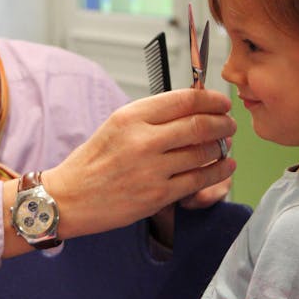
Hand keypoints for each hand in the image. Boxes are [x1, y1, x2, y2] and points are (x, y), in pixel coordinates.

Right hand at [46, 89, 235, 237]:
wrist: (68, 199)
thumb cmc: (92, 163)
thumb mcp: (115, 127)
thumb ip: (151, 117)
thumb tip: (191, 109)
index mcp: (130, 117)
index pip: (184, 99)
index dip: (211, 100)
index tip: (221, 102)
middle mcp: (142, 140)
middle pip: (200, 124)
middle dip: (223, 123)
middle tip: (229, 124)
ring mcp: (152, 168)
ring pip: (204, 152)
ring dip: (222, 147)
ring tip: (224, 145)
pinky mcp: (158, 194)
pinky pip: (200, 179)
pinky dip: (219, 171)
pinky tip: (224, 166)